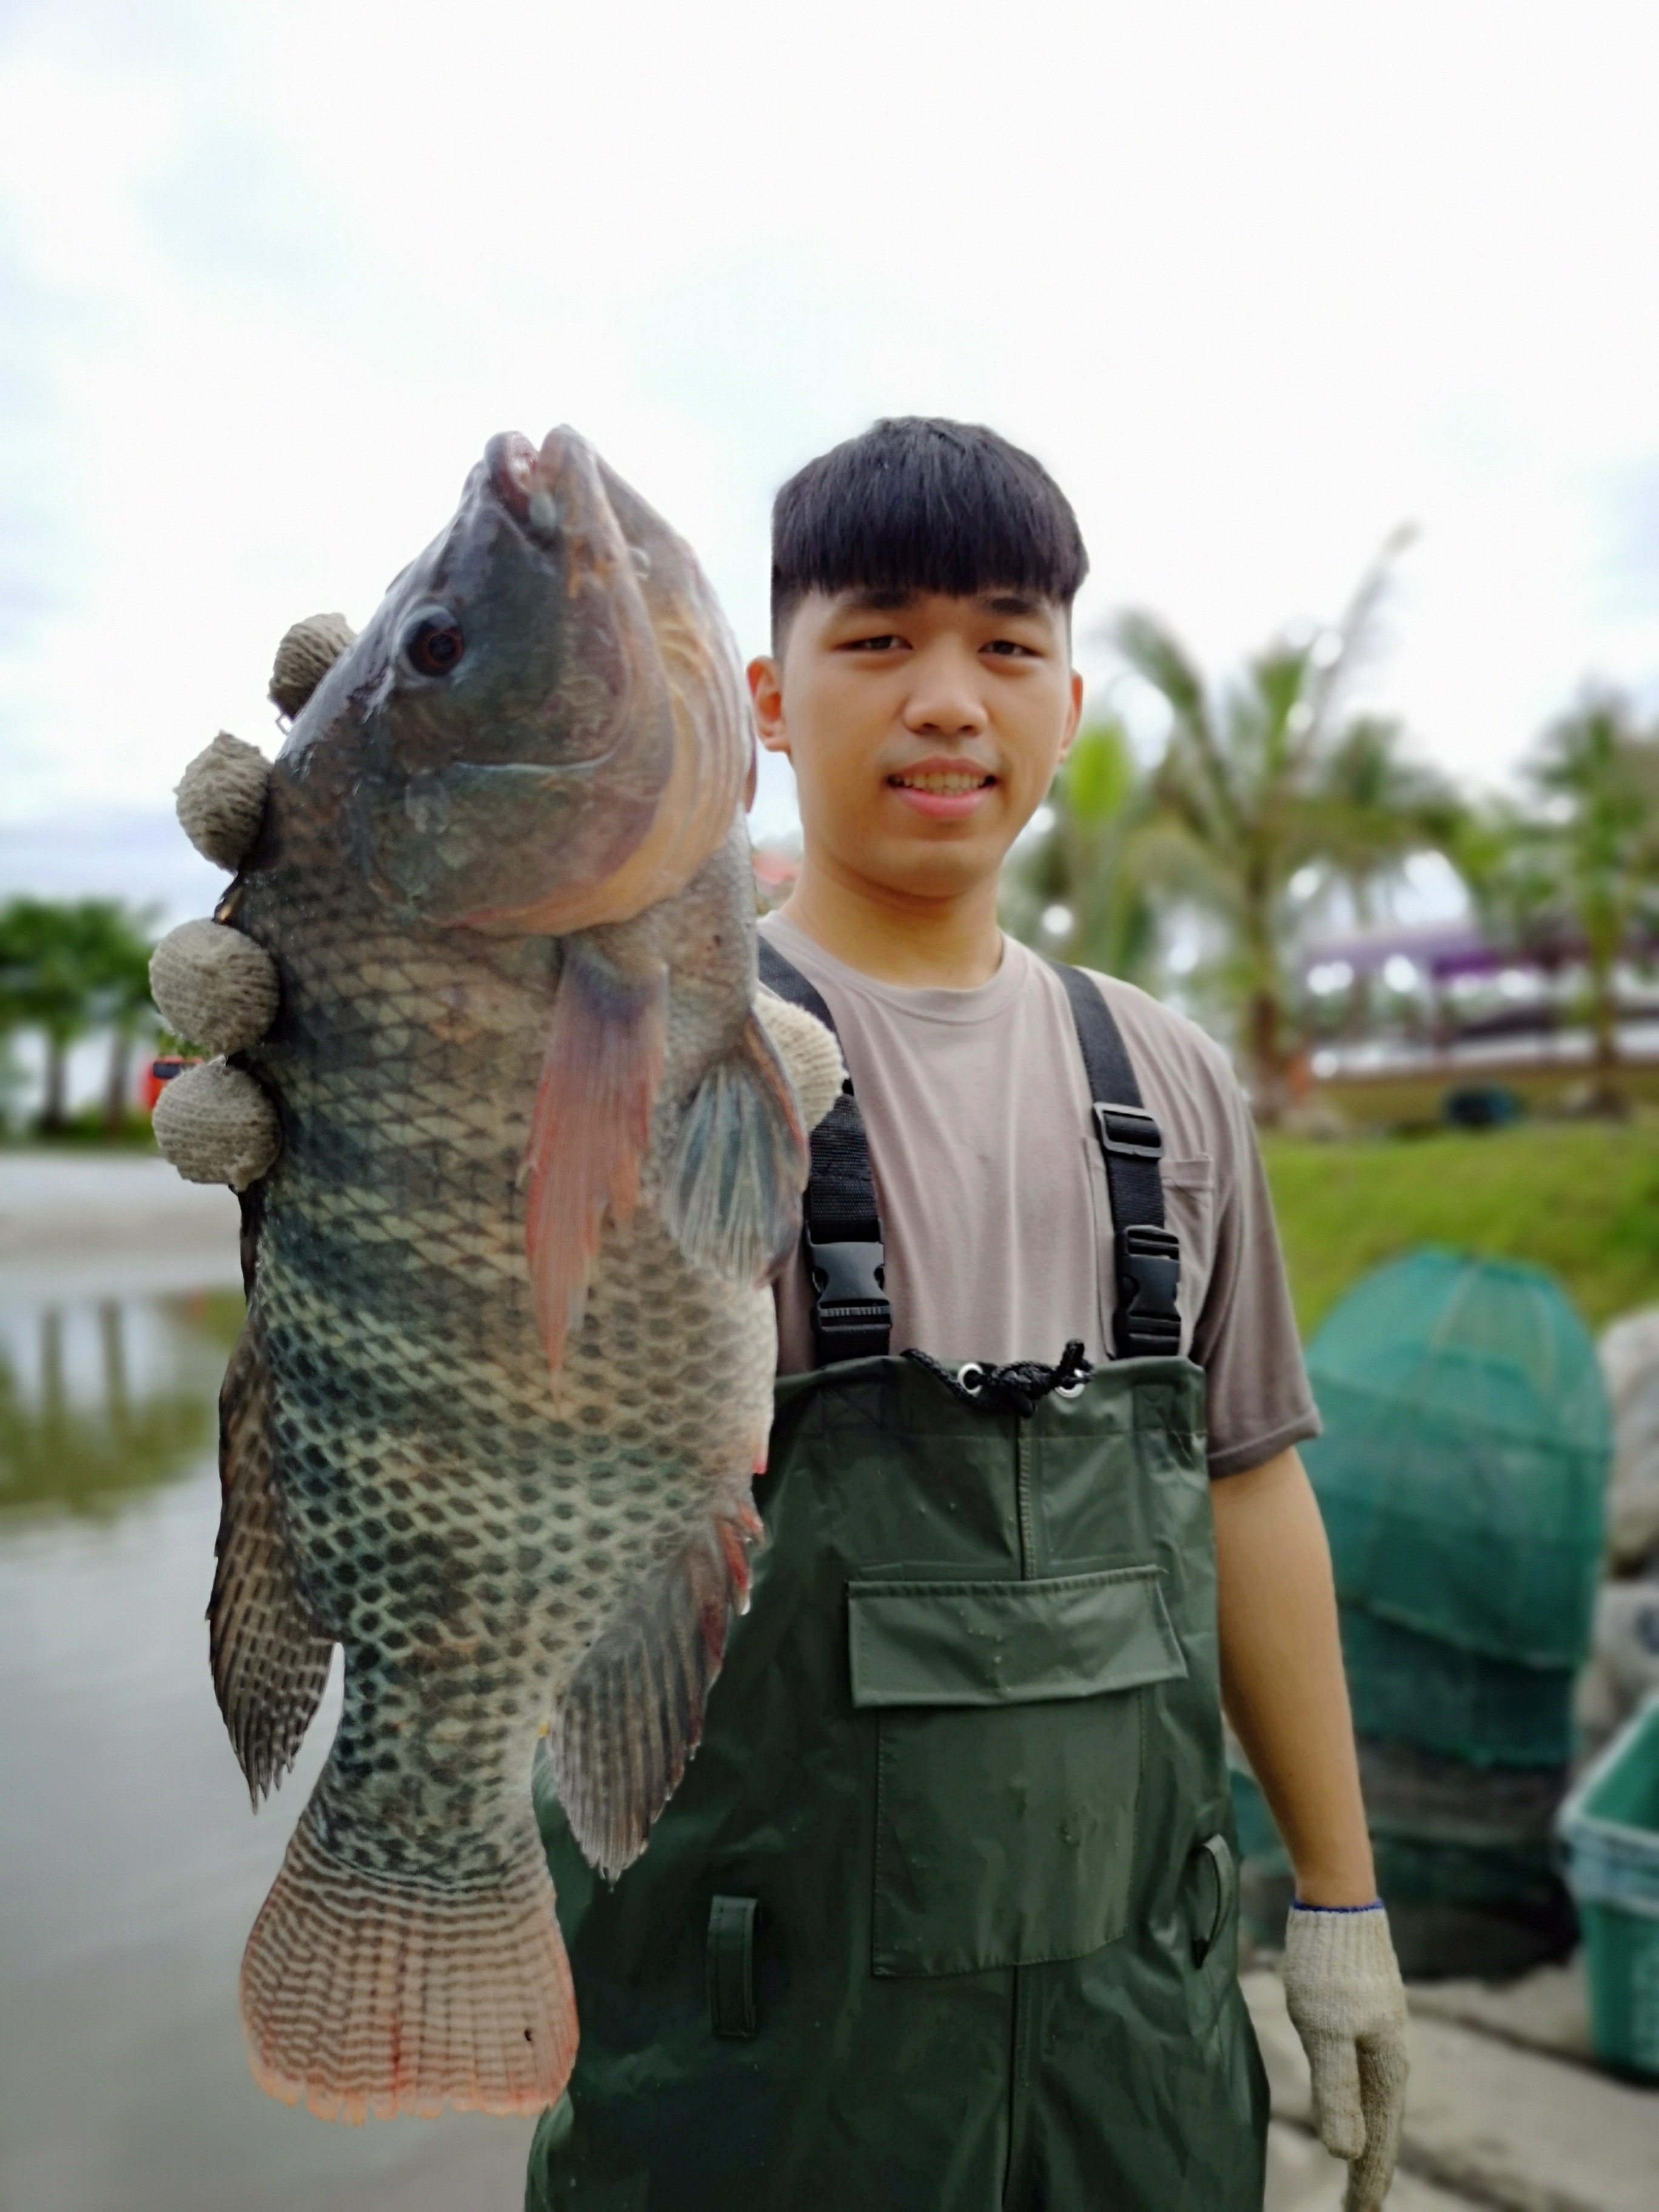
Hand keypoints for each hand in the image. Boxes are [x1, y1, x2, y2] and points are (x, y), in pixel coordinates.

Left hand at [1281, 1901, 1407, 2210]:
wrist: (1338, 1902)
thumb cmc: (1329, 1968)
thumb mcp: (1325, 2032)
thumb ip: (1336, 2091)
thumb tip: (1344, 2153)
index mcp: (1387, 2067)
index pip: (1379, 2139)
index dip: (1367, 2180)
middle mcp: (1391, 2055)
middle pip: (1382, 2125)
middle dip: (1369, 2166)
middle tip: (1356, 2206)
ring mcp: (1381, 2033)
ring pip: (1375, 2099)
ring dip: (1365, 2134)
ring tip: (1354, 2166)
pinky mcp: (1367, 2014)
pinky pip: (1366, 2073)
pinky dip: (1359, 2101)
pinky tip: (1350, 2103)